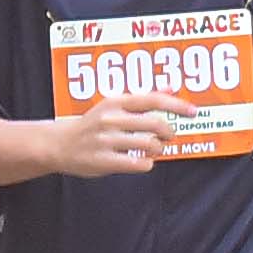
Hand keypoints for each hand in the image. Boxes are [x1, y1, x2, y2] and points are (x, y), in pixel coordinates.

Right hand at [40, 90, 194, 175]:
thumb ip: (141, 98)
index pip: (152, 99)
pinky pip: (139, 164)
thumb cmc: (90, 125)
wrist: (58, 145)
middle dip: (169, 132)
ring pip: (149, 145)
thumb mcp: (112, 106)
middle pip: (155, 124)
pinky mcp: (104, 162)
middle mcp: (110, 120)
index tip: (193, 111)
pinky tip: (142, 161)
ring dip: (158, 149)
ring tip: (154, 149)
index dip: (176, 105)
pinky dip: (147, 164)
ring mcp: (106, 141)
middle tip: (169, 136)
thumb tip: (170, 87)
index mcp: (114, 102)